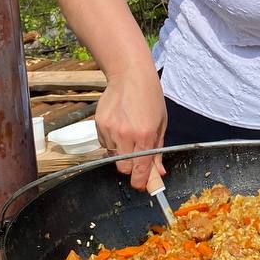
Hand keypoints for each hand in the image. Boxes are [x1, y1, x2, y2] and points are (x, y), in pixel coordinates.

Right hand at [95, 64, 166, 190]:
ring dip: (121, 153)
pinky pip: (105, 144)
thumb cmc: (150, 97)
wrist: (130, 74)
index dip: (141, 182)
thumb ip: (158, 151)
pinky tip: (119, 127)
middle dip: (130, 168)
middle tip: (136, 158)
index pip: (140, 169)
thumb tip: (158, 174)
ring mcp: (110, 130)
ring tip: (128, 134)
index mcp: (145, 135)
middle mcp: (126, 135)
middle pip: (123, 169)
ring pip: (113, 156)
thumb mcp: (161, 124)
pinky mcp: (98, 124)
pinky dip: (112, 142)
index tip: (142, 185)